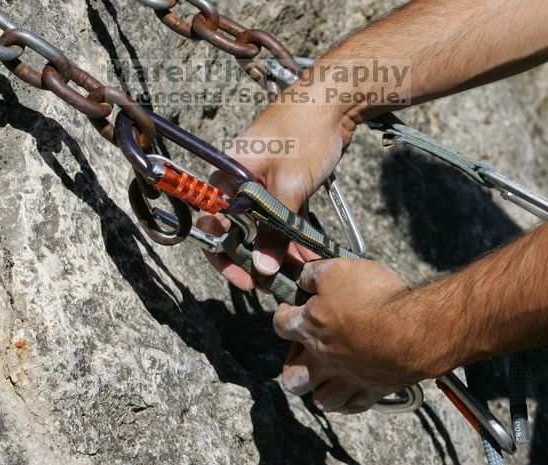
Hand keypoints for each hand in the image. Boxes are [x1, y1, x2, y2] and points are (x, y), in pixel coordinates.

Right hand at [197, 102, 356, 289]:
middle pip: (238, 230)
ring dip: (278, 251)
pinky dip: (292, 235)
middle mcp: (240, 182)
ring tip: (298, 275)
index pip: (213, 225)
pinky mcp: (285, 185)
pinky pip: (282, 217)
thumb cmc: (303, 133)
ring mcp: (263, 184)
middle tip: (273, 284)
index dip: (224, 256)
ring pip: (263, 226)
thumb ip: (273, 230)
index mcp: (227, 178)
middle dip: (255, 259)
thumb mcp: (288, 186)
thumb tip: (263, 269)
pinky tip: (308, 256)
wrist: (334, 99)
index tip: (245, 280)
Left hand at [273, 259, 457, 412]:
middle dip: (293, 365)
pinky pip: (352, 406)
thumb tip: (302, 277)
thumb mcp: (339, 270)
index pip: (280, 325)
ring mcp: (348, 379)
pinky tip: (351, 389)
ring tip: (326, 375)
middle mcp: (323, 359)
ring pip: (321, 399)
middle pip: (292, 378)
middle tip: (305, 351)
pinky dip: (348, 401)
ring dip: (319, 389)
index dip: (282, 314)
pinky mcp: (373, 390)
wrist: (415, 329)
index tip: (291, 308)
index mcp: (310, 329)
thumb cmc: (375, 299)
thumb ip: (314, 274)